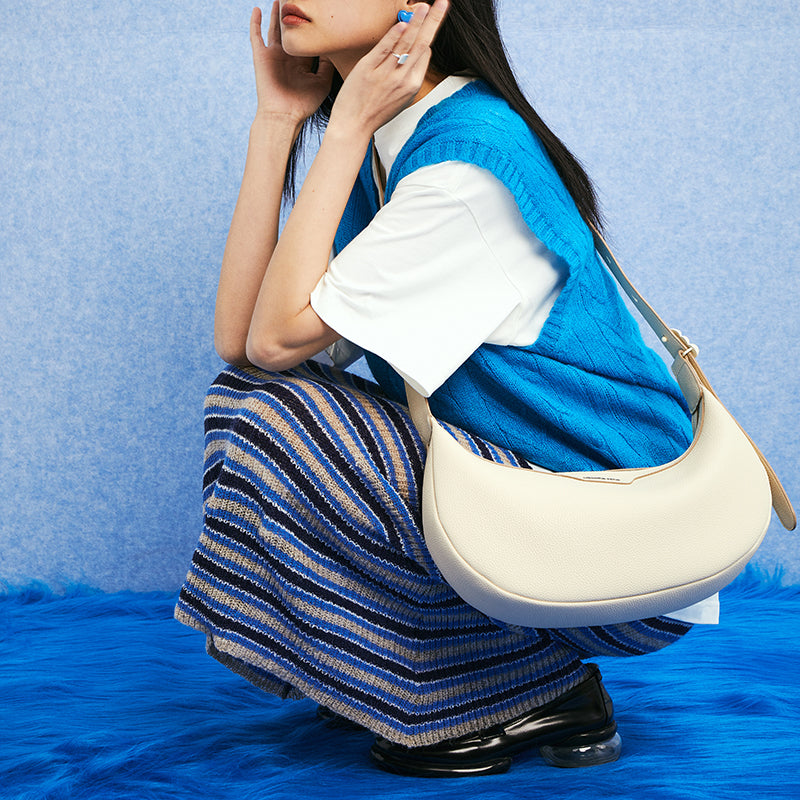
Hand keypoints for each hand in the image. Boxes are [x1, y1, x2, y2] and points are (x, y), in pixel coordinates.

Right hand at [250, 3, 333, 124]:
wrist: (284, 115)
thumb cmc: (304, 104)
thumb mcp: (322, 83)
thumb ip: (327, 65)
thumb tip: (332, 47)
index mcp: (302, 63)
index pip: (306, 39)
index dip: (311, 27)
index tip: (317, 14)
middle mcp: (288, 57)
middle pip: (290, 30)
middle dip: (293, 16)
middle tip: (297, 2)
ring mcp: (273, 56)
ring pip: (274, 29)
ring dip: (276, 14)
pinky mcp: (261, 57)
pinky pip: (256, 36)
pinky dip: (254, 23)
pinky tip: (256, 9)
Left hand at [328, 0, 448, 136]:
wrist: (353, 126)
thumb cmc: (376, 112)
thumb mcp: (400, 99)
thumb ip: (409, 76)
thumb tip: (420, 52)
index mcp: (412, 86)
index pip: (424, 54)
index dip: (428, 35)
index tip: (432, 17)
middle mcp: (402, 79)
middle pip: (421, 43)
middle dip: (433, 21)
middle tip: (443, 2)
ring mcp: (386, 74)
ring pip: (406, 43)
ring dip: (417, 21)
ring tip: (426, 5)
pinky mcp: (368, 68)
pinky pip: (384, 47)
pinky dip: (395, 34)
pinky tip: (403, 21)